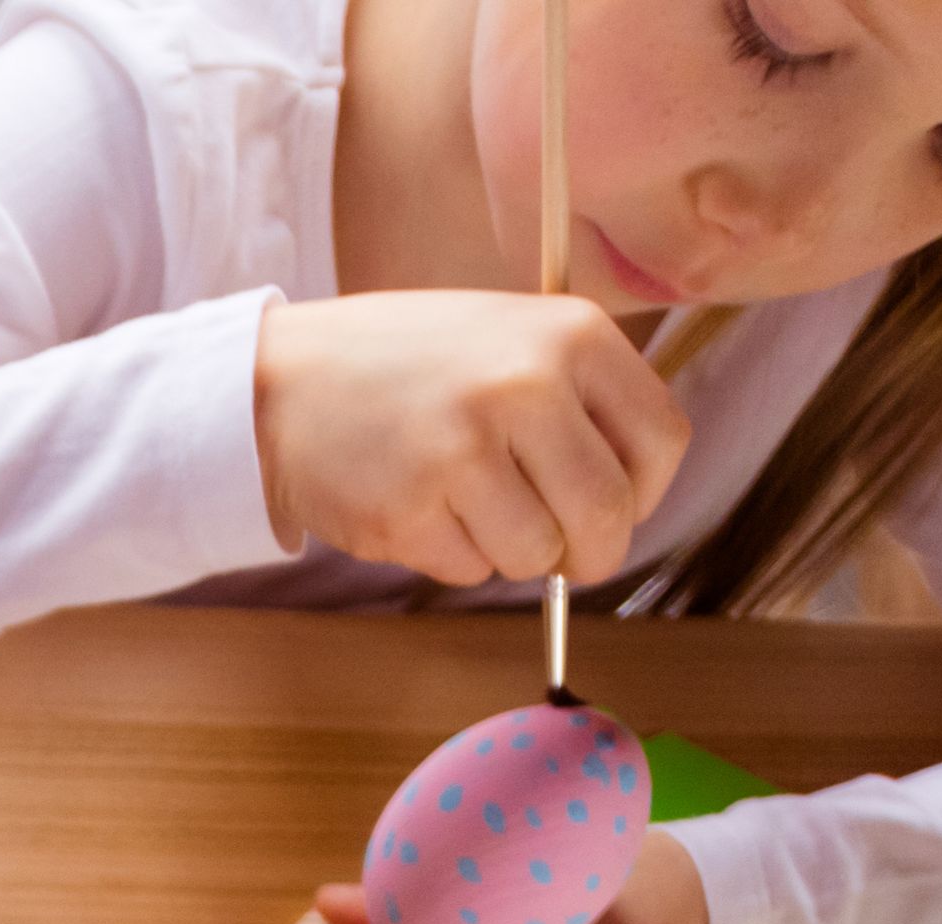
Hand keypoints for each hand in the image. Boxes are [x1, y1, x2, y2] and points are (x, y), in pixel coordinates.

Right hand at [253, 289, 688, 587]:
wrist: (279, 381)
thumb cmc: (405, 364)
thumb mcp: (510, 338)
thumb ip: (579, 400)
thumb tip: (628, 502)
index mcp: (570, 334)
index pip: (663, 443)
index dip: (646, 494)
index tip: (616, 506)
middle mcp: (525, 386)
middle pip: (608, 515)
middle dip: (590, 554)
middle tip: (565, 557)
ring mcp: (464, 451)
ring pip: (536, 556)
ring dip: (510, 554)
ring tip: (465, 505)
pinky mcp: (409, 510)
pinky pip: (467, 570)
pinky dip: (449, 556)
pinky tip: (415, 506)